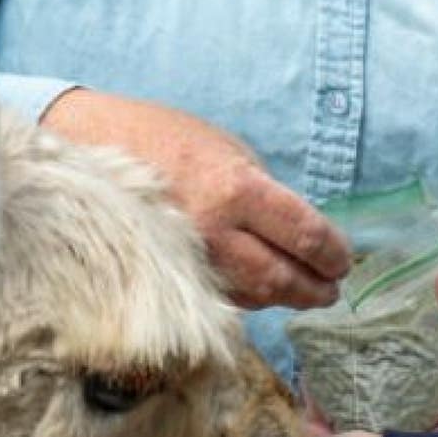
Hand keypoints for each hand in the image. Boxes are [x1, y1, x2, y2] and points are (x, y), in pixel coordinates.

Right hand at [41, 88, 351, 308]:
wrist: (93, 148)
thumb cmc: (165, 138)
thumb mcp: (227, 148)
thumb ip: (265, 192)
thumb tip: (299, 232)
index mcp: (237, 190)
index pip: (304, 236)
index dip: (333, 254)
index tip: (344, 260)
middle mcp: (215, 232)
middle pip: (282, 278)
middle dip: (315, 288)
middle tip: (332, 289)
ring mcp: (187, 260)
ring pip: (252, 296)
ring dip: (283, 297)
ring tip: (303, 292)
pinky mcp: (167, 277)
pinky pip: (219, 298)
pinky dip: (247, 297)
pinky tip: (259, 290)